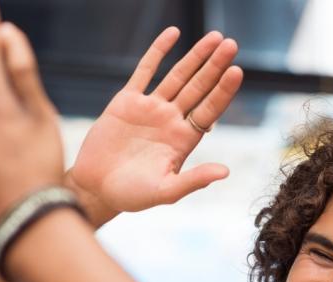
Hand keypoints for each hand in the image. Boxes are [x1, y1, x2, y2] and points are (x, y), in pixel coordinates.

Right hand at [66, 27, 242, 222]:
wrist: (95, 189)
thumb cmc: (131, 196)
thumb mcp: (165, 191)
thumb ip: (194, 180)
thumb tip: (225, 172)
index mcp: (183, 140)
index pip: (209, 110)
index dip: (223, 91)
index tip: (237, 71)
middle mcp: (171, 121)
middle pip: (199, 88)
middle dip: (215, 66)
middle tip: (231, 44)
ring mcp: (150, 109)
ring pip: (177, 76)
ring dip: (195, 57)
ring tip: (214, 37)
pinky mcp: (126, 102)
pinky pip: (145, 71)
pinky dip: (158, 51)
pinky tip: (173, 33)